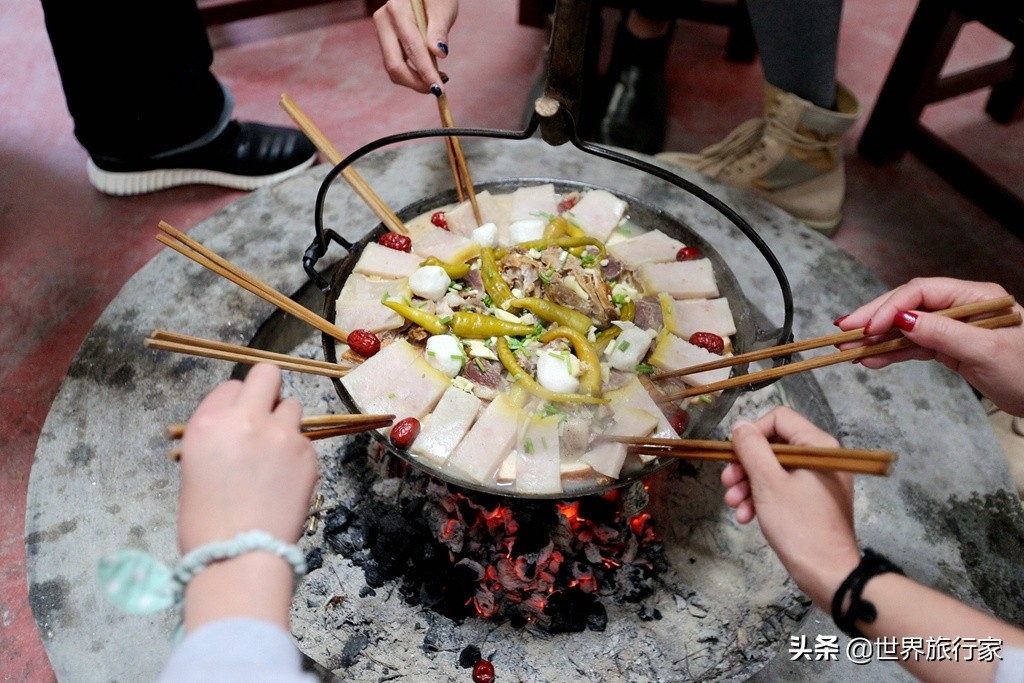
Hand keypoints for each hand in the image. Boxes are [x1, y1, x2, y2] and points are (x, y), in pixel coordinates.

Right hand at [177, 363, 318, 552]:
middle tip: (265, 413)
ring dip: (284, 423)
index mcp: (209, 422)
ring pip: (292, 406)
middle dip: (267, 389)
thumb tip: (242, 423)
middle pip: (268, 373)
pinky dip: (296, 454)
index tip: (237, 421)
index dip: (236, 403)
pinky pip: (304, 440)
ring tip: (273, 457)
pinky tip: (284, 481)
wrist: (239, 556)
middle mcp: (247, 420)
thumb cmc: (206, 522)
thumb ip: (220, 434)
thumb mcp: (195, 467)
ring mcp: (281, 435)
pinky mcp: (307, 454)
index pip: (231, 386)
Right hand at [373, 0, 458, 92]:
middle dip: (416, 83)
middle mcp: (384, 21)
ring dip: (414, 80)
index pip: (411, 48)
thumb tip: (440, 54)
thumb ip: (439, 30)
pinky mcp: (386, 40)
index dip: (425, 72)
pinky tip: (429, 73)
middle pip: (394, 64)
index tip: (439, 89)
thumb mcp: (443, 8)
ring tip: (438, 79)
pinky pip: (396, 63)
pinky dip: (411, 73)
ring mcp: (382, 32)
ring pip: (393, 67)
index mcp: (397, 10)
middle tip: (437, 90)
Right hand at [721, 407, 859, 607]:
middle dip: (745, 464)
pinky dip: (761, 498)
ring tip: (733, 505)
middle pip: (773, 445)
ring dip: (748, 484)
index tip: (734, 454)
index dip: (752, 432)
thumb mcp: (768, 483)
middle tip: (727, 482)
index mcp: (818, 446)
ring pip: (773, 469)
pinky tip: (746, 516)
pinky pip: (781, 488)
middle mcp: (821, 458)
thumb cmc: (801, 527)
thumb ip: (752, 448)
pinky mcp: (812, 501)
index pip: (779, 418)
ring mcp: (817, 481)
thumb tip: (740, 425)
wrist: (828, 574)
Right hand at [836, 277, 1023, 415]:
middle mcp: (961, 306)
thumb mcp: (986, 351)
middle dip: (874, 318)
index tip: (868, 327)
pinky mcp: (950, 348)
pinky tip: (871, 360)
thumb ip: (943, 333)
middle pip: (908, 305)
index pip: (921, 292)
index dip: (890, 307)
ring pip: (906, 327)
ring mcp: (953, 328)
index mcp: (974, 296)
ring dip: (877, 339)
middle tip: (843, 331)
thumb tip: (902, 319)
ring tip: (848, 350)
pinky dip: (891, 353)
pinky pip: (914, 346)